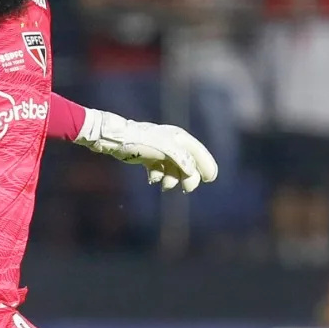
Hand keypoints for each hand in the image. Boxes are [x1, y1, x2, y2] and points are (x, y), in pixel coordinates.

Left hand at [76, 110, 218, 191]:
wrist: (117, 140)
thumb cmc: (142, 141)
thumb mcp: (166, 149)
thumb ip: (182, 160)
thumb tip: (193, 172)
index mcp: (178, 138)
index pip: (198, 152)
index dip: (206, 165)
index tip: (211, 179)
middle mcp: (171, 144)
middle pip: (187, 163)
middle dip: (188, 177)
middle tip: (187, 189)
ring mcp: (160, 151)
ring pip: (173, 170)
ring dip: (171, 179)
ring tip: (164, 186)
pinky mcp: (149, 158)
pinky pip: (159, 171)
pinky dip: (158, 177)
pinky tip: (152, 180)